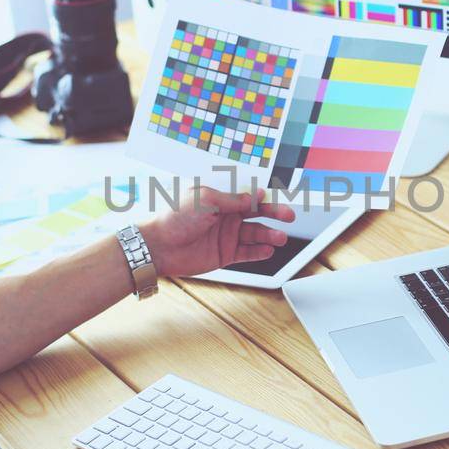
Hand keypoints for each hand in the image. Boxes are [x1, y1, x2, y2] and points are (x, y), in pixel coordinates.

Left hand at [139, 186, 295, 277]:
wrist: (159, 246)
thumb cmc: (175, 217)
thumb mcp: (206, 200)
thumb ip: (233, 200)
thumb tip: (256, 196)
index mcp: (220, 198)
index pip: (248, 194)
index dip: (264, 195)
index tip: (280, 194)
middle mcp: (225, 216)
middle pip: (257, 213)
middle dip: (274, 213)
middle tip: (289, 216)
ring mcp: (226, 235)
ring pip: (255, 234)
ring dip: (269, 235)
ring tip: (280, 238)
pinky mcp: (224, 254)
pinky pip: (247, 252)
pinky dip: (258, 252)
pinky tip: (268, 250)